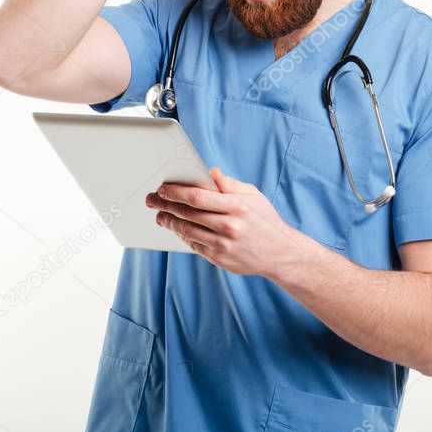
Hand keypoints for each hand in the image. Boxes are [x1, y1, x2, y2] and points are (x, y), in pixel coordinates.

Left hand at [145, 166, 306, 276]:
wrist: (279, 253)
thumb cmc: (265, 220)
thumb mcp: (253, 196)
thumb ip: (229, 184)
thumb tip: (210, 172)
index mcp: (236, 206)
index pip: (197, 196)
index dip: (176, 192)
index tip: (163, 188)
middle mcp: (228, 226)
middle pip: (187, 213)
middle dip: (166, 205)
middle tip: (152, 200)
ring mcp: (223, 245)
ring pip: (186, 231)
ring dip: (169, 222)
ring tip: (160, 215)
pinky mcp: (219, 259)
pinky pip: (194, 245)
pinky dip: (183, 235)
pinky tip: (177, 228)